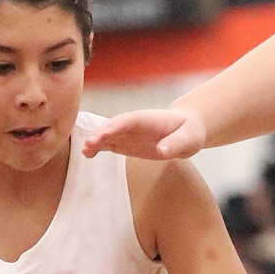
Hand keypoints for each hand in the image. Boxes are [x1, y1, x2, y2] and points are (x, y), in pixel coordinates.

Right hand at [82, 109, 204, 162]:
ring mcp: (127, 132)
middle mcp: (133, 124)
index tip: (104, 134)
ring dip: (96, 141)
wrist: (186, 129)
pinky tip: (88, 154)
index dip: (115, 126)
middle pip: (114, 126)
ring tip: (85, 152)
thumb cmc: (189, 132)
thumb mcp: (189, 139)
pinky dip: (98, 147)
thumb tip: (161, 151)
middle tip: (88, 145)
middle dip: (101, 134)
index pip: (129, 120)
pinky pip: (108, 143)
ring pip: (108, 134)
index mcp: (147, 119)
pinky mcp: (125, 142)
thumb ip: (175, 144)